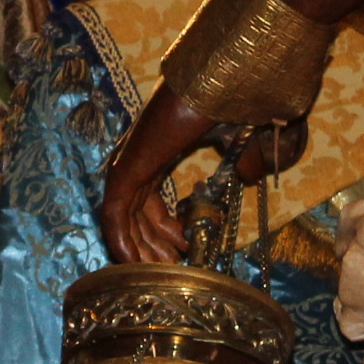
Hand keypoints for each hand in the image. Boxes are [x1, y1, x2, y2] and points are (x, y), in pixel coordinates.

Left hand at [99, 87, 225, 264]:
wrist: (216, 90)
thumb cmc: (227, 104)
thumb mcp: (239, 141)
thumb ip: (242, 162)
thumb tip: (249, 178)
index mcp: (157, 150)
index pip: (150, 198)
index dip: (166, 228)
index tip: (188, 247)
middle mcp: (138, 158)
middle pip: (136, 213)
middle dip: (152, 246)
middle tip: (170, 270)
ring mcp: (129, 163)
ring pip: (124, 219)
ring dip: (138, 250)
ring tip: (160, 273)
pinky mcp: (125, 170)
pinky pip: (115, 214)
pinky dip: (121, 241)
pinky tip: (134, 265)